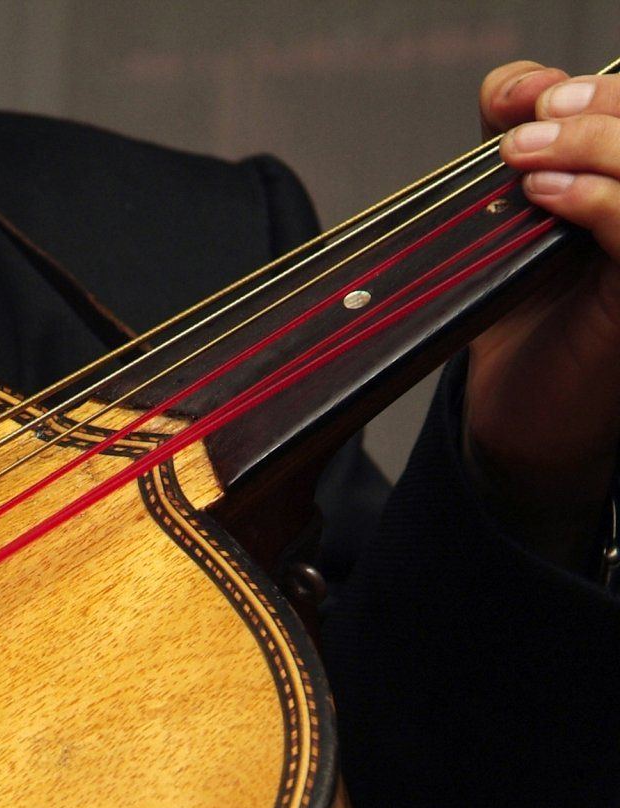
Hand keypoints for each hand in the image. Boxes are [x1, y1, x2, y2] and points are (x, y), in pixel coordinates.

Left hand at [464, 61, 619, 567]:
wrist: (521, 413)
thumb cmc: (524, 314)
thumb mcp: (514, 212)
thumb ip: (521, 141)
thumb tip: (521, 85)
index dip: (593, 87)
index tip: (526, 97)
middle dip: (600, 107)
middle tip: (531, 120)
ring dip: (600, 145)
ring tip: (525, 156)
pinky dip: (602, 198)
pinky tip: (547, 194)